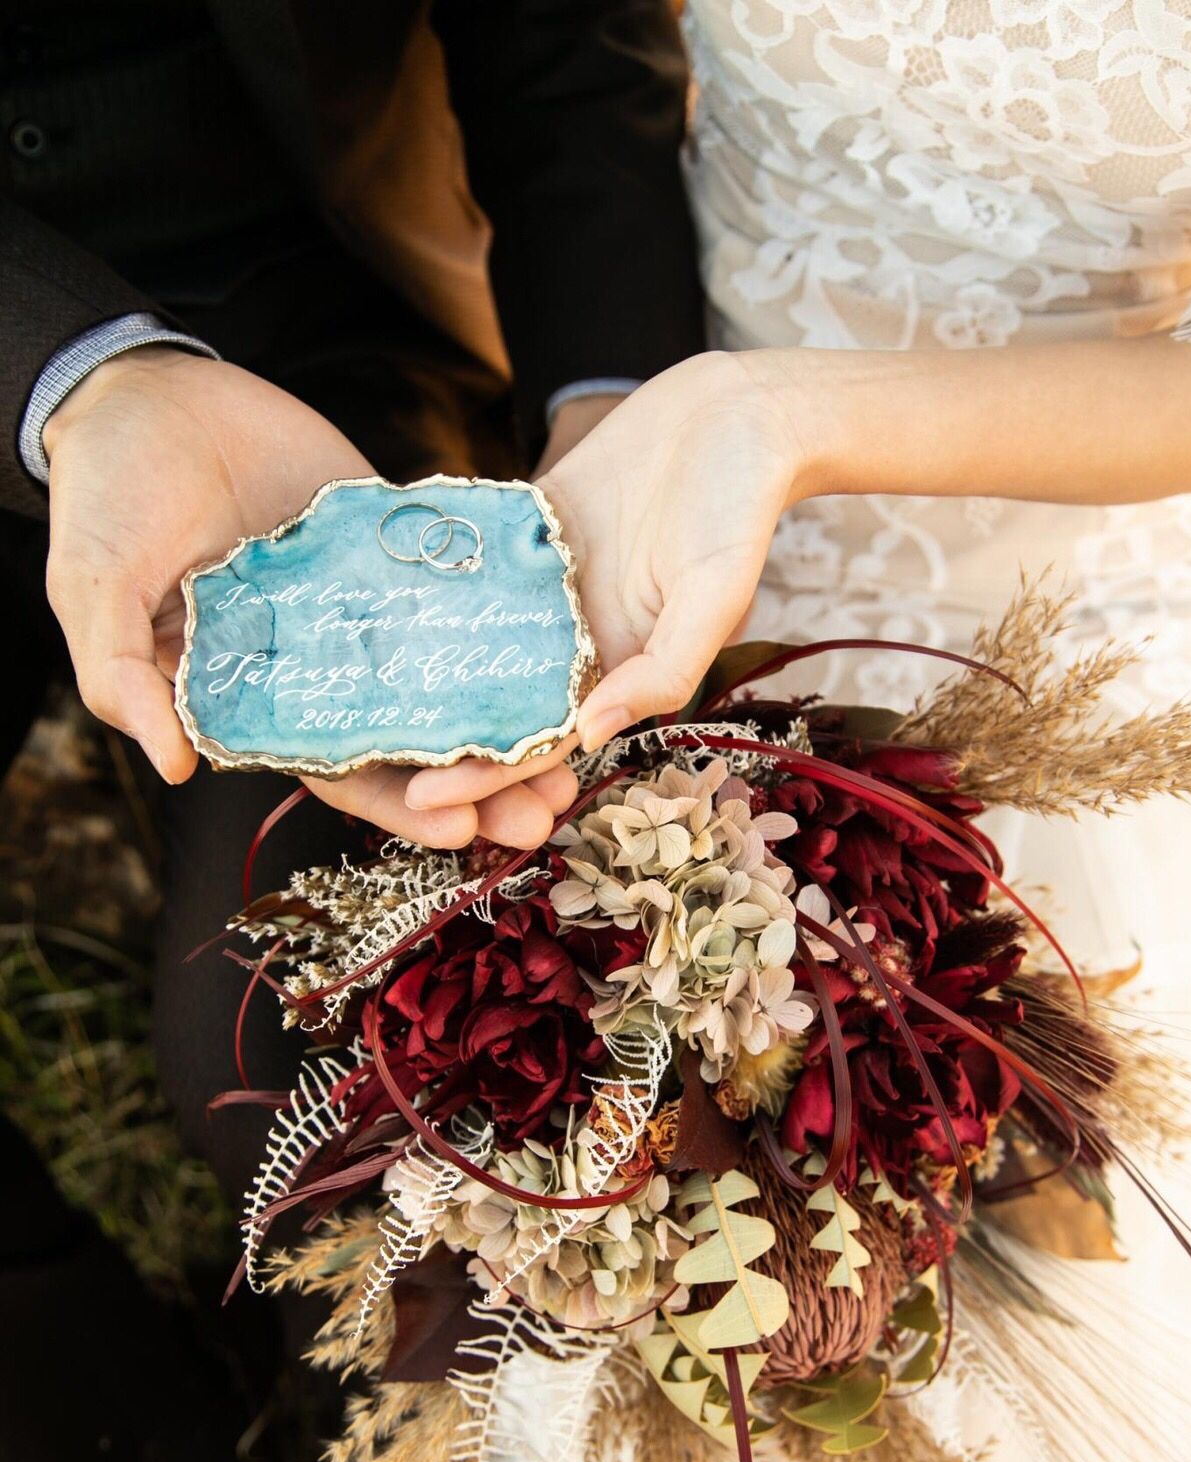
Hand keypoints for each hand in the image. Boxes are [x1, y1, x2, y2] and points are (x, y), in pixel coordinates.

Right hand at [43, 348, 576, 847]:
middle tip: (549, 807)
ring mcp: (360, 611)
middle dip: (480, 782)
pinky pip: (457, 595)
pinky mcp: (390, 551)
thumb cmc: (106, 494)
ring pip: (448, 680)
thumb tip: (174, 765)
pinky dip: (506, 626)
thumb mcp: (94, 585)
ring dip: (508, 720)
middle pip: (411, 742)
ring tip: (577, 744)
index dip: (396, 804)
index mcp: (252, 697)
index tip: (460, 823)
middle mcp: (316, 668)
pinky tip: (563, 648)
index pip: (334, 769)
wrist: (145, 390)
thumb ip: (123, 674)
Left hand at [401, 360, 803, 819]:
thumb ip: (663, 669)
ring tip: (345, 679)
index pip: (543, 738)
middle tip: (359, 751)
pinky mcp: (530, 525)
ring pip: (475, 632)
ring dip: (421, 657)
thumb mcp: (714, 597)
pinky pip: (472, 559)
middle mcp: (576, 635)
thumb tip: (591, 733)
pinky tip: (366, 586)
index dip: (487, 773)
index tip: (422, 796)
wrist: (737, 414)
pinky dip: (427, 574)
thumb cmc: (739, 510)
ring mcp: (547, 582)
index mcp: (617, 668)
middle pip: (496, 696)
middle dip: (438, 729)